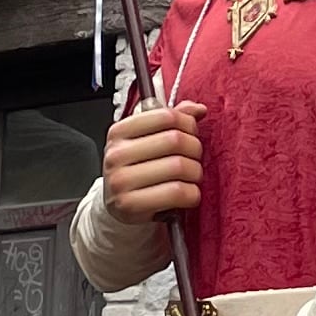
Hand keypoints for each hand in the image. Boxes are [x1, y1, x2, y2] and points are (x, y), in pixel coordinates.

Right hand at [101, 104, 205, 226]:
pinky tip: (188, 195)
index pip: (165, 116)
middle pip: (175, 140)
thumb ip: (172, 120)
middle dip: (195, 150)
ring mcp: (120, 180)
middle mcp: (116, 154)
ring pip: (178, 166)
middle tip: (194, 159)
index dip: (188, 124)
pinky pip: (176, 192)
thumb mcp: (149, 140)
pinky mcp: (130, 205)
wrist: (119, 206)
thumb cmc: (138, 170)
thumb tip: (199, 109)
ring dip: (196, 173)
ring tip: (191, 178)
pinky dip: (192, 194)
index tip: (191, 134)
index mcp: (119, 132)